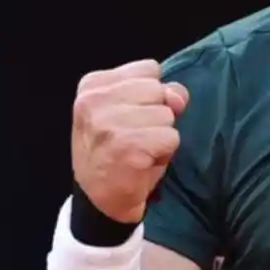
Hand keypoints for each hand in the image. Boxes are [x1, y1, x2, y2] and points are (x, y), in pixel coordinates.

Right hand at [71, 58, 189, 222]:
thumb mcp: (131, 111)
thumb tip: (177, 96)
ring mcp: (109, 123)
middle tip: (135, 136)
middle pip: (158, 89)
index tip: (128, 118)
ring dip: (161, 135)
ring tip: (139, 149)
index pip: (148, 69)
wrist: (101, 200)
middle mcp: (95, 100)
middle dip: (155, 114)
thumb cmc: (116, 151)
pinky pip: (171, 137)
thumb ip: (158, 93)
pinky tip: (143, 162)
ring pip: (166, 115)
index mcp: (92, 85)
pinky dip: (165, 152)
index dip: (148, 96)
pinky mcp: (128, 146)